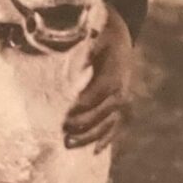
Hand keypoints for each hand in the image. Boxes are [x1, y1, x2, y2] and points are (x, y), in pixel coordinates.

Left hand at [64, 7, 133, 151]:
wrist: (120, 32)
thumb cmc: (101, 31)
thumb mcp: (91, 31)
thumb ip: (79, 44)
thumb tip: (61, 49)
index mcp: (114, 70)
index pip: (101, 90)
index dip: (85, 104)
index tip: (67, 114)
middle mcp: (121, 88)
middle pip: (105, 111)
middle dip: (84, 124)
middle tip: (63, 133)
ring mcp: (122, 98)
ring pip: (109, 123)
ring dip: (90, 136)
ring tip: (69, 144)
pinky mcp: (119, 104)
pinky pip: (115, 126)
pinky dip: (106, 139)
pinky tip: (95, 152)